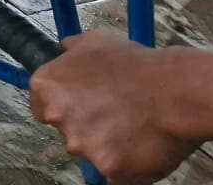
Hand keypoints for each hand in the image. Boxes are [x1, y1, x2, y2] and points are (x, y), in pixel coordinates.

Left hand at [30, 32, 196, 183]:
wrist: (173, 90)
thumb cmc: (136, 64)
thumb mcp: (95, 41)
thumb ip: (72, 48)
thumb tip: (64, 48)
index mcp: (47, 87)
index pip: (39, 105)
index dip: (61, 106)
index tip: (78, 105)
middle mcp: (57, 117)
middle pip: (64, 130)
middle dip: (84, 125)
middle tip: (112, 114)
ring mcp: (81, 144)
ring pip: (89, 152)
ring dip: (105, 145)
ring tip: (132, 126)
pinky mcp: (107, 167)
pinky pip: (114, 171)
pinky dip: (126, 163)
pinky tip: (141, 144)